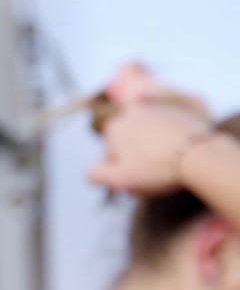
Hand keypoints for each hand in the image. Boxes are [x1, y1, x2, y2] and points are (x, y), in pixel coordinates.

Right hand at [87, 62, 212, 196]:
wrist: (200, 154)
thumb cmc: (157, 168)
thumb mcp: (119, 179)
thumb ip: (96, 175)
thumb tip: (90, 173)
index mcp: (114, 129)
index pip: (110, 153)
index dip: (120, 169)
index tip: (135, 180)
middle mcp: (131, 113)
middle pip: (129, 139)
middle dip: (136, 154)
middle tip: (152, 173)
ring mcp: (156, 108)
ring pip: (149, 130)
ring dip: (153, 143)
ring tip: (168, 162)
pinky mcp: (178, 109)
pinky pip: (169, 123)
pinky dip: (171, 134)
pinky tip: (180, 149)